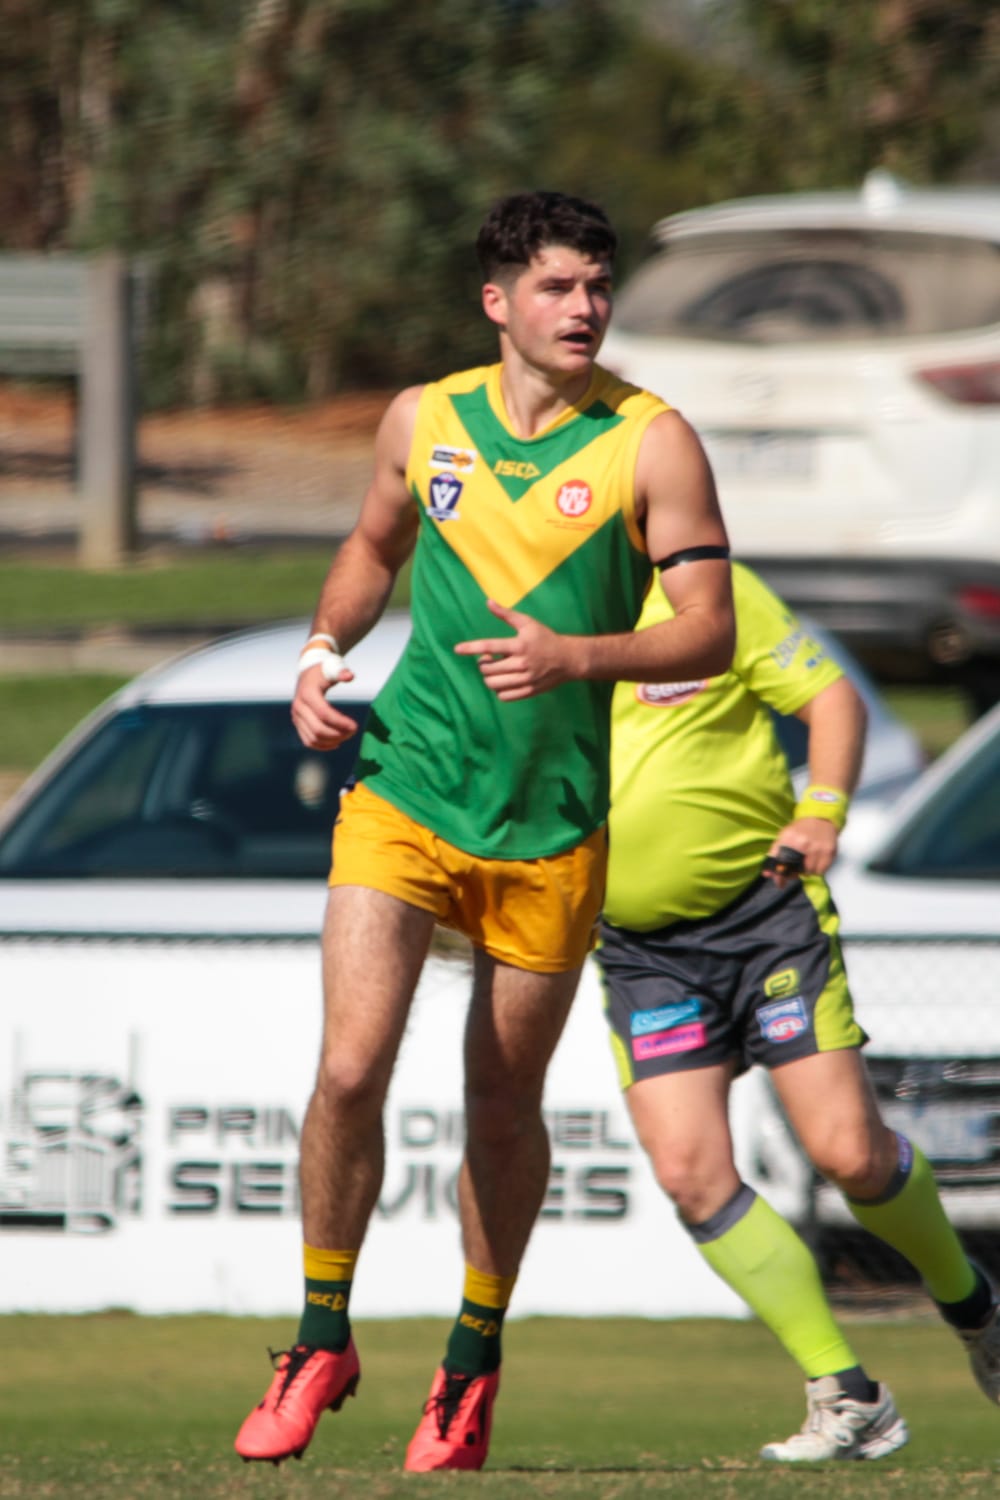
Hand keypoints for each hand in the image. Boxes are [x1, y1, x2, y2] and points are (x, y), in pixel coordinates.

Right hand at [291, 662, 358, 748]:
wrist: (307, 674)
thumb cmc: (323, 671)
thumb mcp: (332, 667)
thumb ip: (341, 671)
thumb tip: (349, 676)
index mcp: (307, 694)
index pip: (324, 714)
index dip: (340, 722)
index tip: (355, 726)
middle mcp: (298, 707)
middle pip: (318, 729)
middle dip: (338, 734)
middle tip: (353, 731)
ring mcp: (296, 717)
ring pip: (313, 738)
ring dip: (332, 741)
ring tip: (346, 736)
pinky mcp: (297, 723)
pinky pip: (308, 741)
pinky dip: (322, 746)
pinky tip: (337, 743)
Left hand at [454, 600, 578, 700]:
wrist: (569, 659)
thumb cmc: (545, 638)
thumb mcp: (528, 623)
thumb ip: (506, 614)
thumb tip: (488, 602)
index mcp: (519, 645)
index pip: (489, 646)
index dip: (471, 648)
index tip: (457, 649)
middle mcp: (521, 663)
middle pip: (488, 669)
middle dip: (483, 664)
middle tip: (489, 658)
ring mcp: (525, 679)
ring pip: (493, 684)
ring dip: (489, 677)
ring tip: (495, 670)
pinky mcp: (529, 691)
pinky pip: (504, 696)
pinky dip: (498, 690)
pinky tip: (504, 681)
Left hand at [762, 818, 838, 885]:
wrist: (820, 818)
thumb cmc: (800, 829)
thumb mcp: (783, 837)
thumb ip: (774, 855)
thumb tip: (766, 873)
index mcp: (790, 839)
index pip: (782, 864)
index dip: (780, 875)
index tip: (780, 881)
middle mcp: (804, 844)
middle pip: (797, 871)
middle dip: (795, 873)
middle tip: (795, 868)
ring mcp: (818, 848)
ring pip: (810, 873)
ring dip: (807, 871)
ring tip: (806, 862)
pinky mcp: (830, 852)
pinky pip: (822, 871)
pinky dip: (817, 869)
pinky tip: (815, 861)